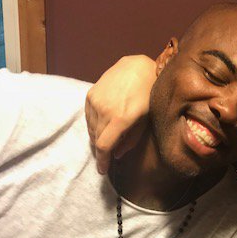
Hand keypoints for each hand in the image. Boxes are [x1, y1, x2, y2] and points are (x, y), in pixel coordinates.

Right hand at [85, 55, 156, 173]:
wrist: (139, 67)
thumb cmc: (148, 95)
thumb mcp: (146, 120)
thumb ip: (131, 140)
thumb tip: (117, 155)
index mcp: (120, 119)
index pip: (104, 146)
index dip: (102, 161)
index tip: (103, 170)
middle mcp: (104, 110)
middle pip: (96, 139)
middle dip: (102, 150)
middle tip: (109, 155)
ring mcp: (95, 101)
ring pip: (91, 129)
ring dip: (98, 137)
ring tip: (108, 138)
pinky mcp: (90, 94)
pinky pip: (88, 117)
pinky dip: (94, 125)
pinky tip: (104, 124)